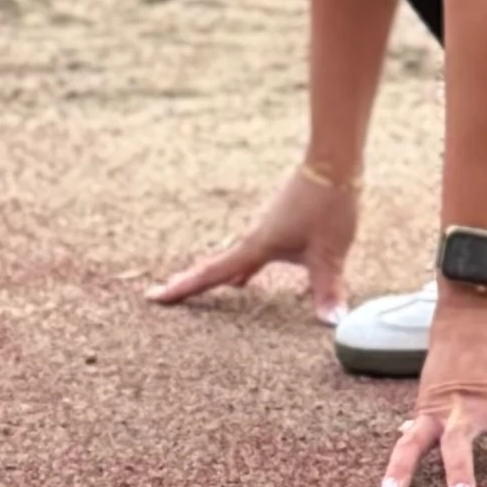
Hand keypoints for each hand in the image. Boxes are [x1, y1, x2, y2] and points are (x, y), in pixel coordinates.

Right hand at [148, 160, 356, 312]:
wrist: (333, 161)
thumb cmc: (328, 204)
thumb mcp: (329, 252)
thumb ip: (327, 289)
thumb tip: (332, 325)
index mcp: (258, 245)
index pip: (215, 273)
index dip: (185, 288)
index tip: (153, 297)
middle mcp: (255, 237)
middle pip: (215, 266)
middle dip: (190, 283)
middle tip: (161, 295)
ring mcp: (266, 229)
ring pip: (231, 259)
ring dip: (213, 276)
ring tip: (197, 291)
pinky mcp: (280, 224)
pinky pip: (249, 254)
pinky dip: (238, 269)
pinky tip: (243, 279)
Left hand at [380, 285, 486, 486]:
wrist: (480, 302)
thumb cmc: (452, 342)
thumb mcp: (433, 379)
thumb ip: (428, 410)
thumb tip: (405, 432)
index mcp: (434, 406)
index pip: (410, 442)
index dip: (399, 467)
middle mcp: (462, 407)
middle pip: (457, 443)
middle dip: (460, 471)